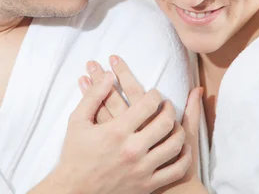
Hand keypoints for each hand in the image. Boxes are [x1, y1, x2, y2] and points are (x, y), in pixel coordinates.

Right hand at [48, 67, 190, 193]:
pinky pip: (175, 170)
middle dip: (169, 108)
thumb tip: (108, 75)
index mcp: (116, 132)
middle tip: (166, 104)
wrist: (75, 190)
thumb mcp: (77, 121)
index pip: (147, 105)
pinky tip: (182, 147)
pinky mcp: (147, 185)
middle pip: (165, 122)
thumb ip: (93, 95)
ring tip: (173, 123)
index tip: (154, 93)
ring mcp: (142, 169)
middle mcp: (132, 150)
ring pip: (174, 145)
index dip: (154, 95)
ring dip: (178, 130)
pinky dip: (183, 157)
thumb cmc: (75, 154)